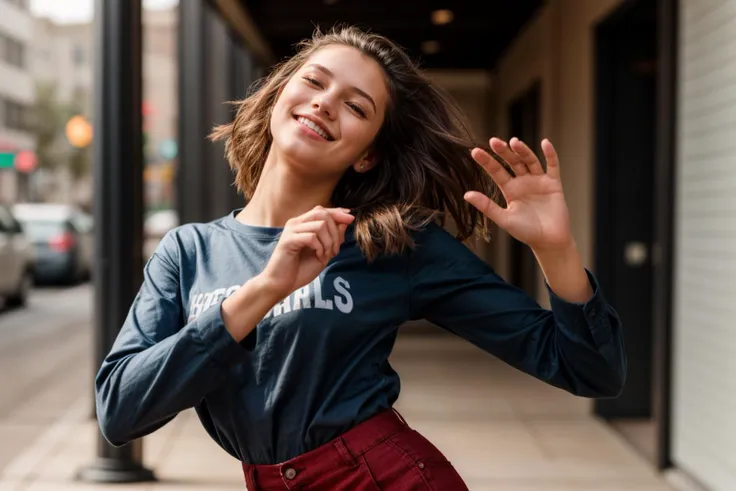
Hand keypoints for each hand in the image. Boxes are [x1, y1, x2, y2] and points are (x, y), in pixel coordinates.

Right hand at [259, 206, 354, 298]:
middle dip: (335, 230)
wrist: (281, 284)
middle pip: (322, 213)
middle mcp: (295, 223)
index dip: (337, 212)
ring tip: (327, 255)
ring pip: (320, 225)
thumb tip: (345, 221)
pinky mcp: (288, 240)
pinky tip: (318, 256)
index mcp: (302, 224)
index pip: (321, 210)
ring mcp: (291, 231)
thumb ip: (333, 237)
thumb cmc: (300, 270)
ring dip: (329, 241)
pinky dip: (320, 247)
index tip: (350, 218)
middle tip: (335, 250)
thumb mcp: (324, 252)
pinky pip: (311, 237)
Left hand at [464, 137, 572, 251]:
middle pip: (512, 162)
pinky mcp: (554, 183)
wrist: (549, 241)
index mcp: (509, 189)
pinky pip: (552, 166)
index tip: (475, 151)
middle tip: (493, 141)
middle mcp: (523, 182)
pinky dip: (550, 154)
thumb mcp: (504, 218)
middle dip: (503, 152)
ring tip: (514, 142)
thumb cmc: (525, 232)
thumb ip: (487, 206)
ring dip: (523, 151)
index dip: (486, 161)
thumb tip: (465, 194)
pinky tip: (545, 143)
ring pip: (530, 161)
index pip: (496, 171)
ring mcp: (538, 181)